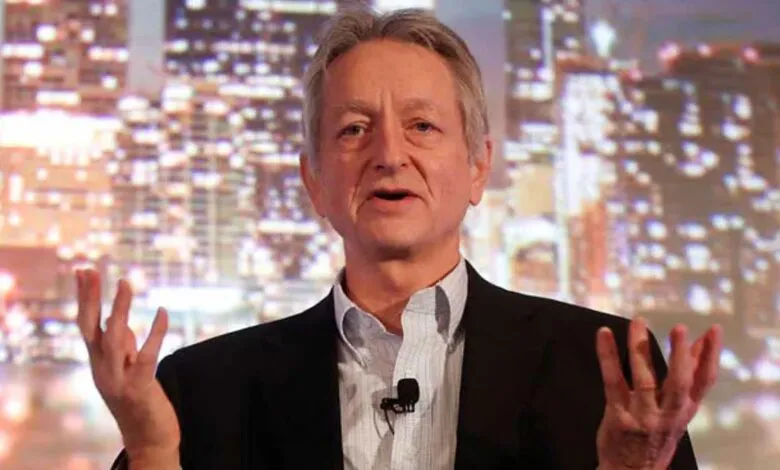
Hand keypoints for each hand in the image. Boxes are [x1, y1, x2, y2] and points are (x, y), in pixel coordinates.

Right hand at [75, 269, 179, 465]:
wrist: (148, 438)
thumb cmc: (139, 400)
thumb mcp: (126, 369)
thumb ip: (123, 347)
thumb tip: (123, 321)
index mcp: (98, 362)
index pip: (86, 325)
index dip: (85, 298)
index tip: (84, 271)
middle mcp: (103, 369)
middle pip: (90, 328)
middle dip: (90, 298)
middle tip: (91, 269)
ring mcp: (119, 379)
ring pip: (113, 339)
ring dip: (120, 310)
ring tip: (125, 282)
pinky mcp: (140, 388)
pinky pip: (147, 356)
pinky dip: (155, 332)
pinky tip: (162, 312)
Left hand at [595, 317, 721, 469]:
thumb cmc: (654, 437)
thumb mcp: (677, 415)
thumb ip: (685, 383)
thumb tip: (697, 348)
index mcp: (684, 412)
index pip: (702, 382)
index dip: (709, 356)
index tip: (712, 331)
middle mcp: (667, 414)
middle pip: (678, 383)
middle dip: (680, 355)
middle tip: (678, 328)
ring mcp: (642, 414)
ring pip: (644, 378)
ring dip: (641, 347)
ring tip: (638, 322)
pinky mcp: (618, 414)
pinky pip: (613, 380)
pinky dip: (608, 355)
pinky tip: (605, 335)